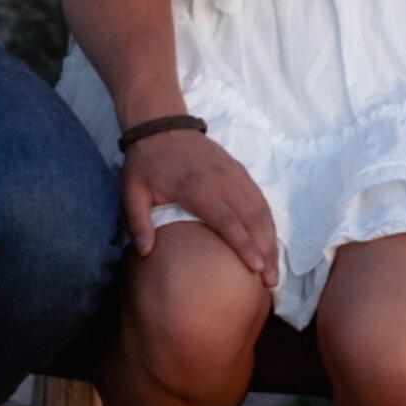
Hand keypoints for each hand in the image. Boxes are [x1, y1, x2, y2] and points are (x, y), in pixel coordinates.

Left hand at [122, 129, 280, 288]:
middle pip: (251, 217)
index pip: (226, 218)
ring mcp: (232, 171)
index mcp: (195, 186)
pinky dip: (268, 220)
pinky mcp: (238, 168)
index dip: (243, 244)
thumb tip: (145, 252)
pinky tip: (269, 240)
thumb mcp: (132, 190)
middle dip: (265, 249)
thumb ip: (137, 221)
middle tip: (270, 281)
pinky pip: (259, 196)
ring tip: (274, 267)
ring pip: (260, 207)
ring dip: (271, 237)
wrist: (160, 125)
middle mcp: (220, 178)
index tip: (255, 268)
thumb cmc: (146, 163)